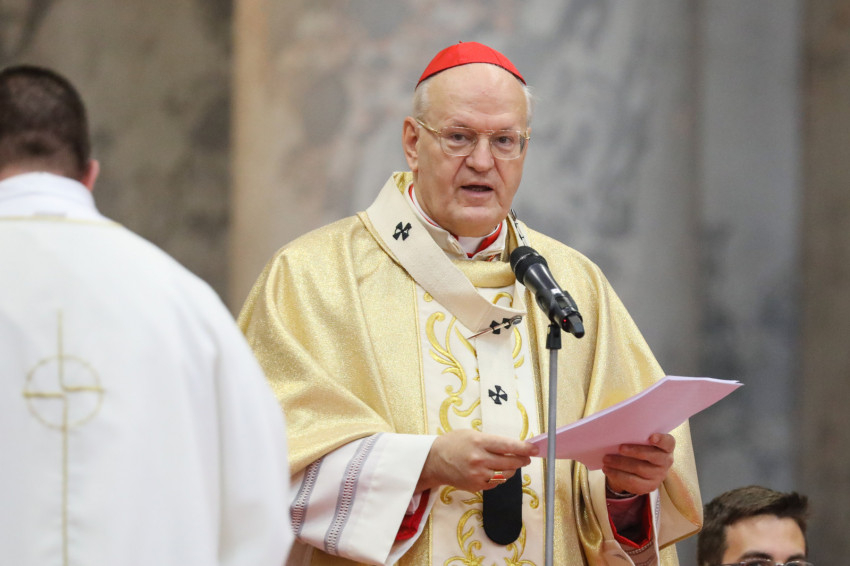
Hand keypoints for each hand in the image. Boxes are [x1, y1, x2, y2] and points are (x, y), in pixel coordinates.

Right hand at [416, 429, 538, 492]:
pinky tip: (493, 471)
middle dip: (522, 460)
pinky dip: (499, 477)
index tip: (535, 449)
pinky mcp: (476, 486)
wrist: (434, 461)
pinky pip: (496, 483)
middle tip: (526, 457)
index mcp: (479, 442)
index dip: (524, 448)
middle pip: (510, 463)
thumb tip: (514, 447)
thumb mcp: (472, 434)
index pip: (508, 446)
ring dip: (511, 469)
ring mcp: (478, 475)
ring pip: (505, 475)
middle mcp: (479, 459)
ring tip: (508, 463)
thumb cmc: (454, 443)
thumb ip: (492, 441)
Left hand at [601, 433, 674, 495]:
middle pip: (652, 456)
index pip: (668, 442)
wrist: (640, 468)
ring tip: (606, 459)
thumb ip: (635, 435)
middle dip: (635, 451)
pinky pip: (633, 482)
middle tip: (619, 448)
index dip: (661, 440)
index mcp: (666, 447)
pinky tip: (607, 470)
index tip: (651, 437)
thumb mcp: (640, 440)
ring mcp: (659, 475)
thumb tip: (617, 431)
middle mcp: (666, 461)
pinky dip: (618, 475)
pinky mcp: (650, 486)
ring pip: (640, 469)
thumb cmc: (639, 447)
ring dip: (620, 464)